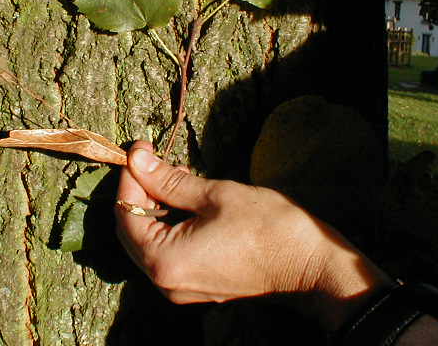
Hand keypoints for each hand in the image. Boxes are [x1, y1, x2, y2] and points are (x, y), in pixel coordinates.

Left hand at [115, 141, 393, 330]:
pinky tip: (187, 201)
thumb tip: (137, 158)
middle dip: (139, 192)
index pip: (126, 214)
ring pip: (149, 241)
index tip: (139, 149)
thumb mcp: (214, 195)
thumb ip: (168, 180)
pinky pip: (167, 253)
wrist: (310, 266)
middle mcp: (165, 281)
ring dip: (155, 206)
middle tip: (153, 160)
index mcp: (164, 261)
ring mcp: (180, 288)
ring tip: (177, 176)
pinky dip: (169, 225)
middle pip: (132, 231)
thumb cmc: (268, 227)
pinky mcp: (195, 286)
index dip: (129, 177)